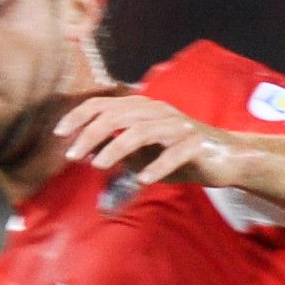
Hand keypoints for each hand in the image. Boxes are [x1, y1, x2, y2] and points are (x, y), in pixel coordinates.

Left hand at [49, 93, 232, 189]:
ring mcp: (178, 126)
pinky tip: (143, 180)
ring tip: (98, 165)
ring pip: (142, 131)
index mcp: (143, 109)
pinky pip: (174, 153)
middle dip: (91, 134)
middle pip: (118, 116)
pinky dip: (157, 166)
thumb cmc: (178, 155)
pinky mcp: (197, 143)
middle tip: (72, 155)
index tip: (60, 134)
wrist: (225, 157)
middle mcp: (158, 111)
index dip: (80, 115)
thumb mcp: (143, 153)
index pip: (104, 104)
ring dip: (116, 148)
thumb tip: (86, 153)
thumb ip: (117, 149)